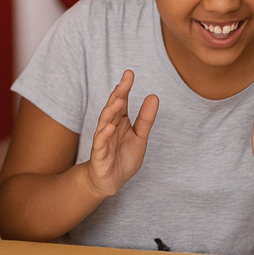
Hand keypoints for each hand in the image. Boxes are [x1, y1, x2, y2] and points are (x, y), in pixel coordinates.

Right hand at [86, 70, 158, 196]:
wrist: (111, 181)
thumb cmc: (124, 157)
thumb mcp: (140, 136)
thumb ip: (146, 118)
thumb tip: (154, 96)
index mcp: (120, 122)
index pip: (121, 102)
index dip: (125, 88)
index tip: (130, 73)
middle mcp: (109, 128)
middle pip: (113, 108)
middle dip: (118, 94)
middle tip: (125, 80)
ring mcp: (103, 141)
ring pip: (105, 122)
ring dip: (111, 111)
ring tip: (120, 99)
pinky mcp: (99, 155)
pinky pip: (100, 144)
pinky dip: (104, 135)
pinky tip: (109, 127)